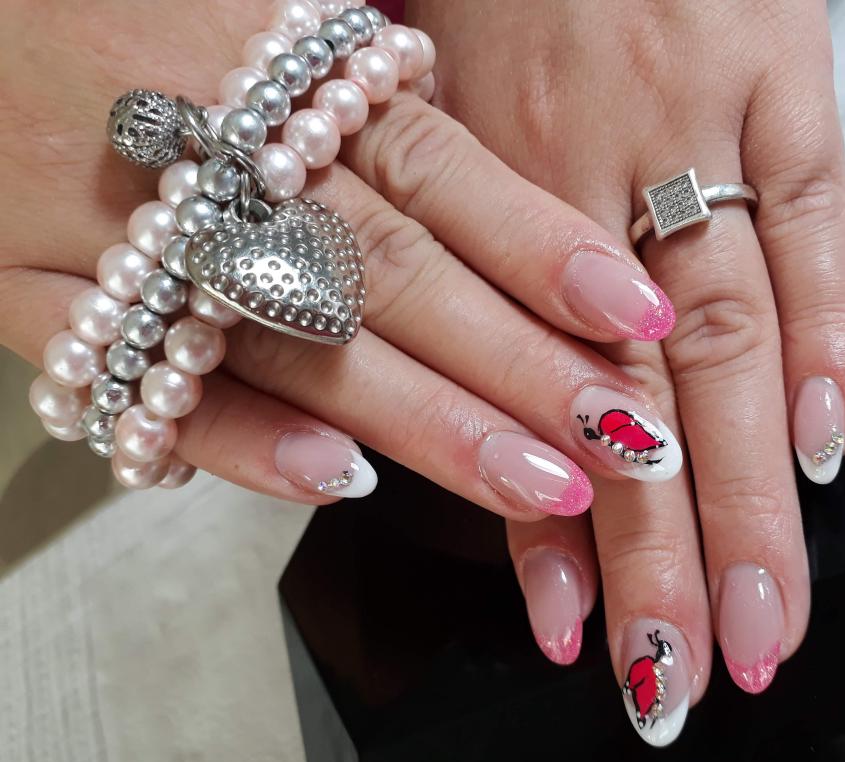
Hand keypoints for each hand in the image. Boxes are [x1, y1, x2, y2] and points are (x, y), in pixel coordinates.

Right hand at [0, 0, 686, 513]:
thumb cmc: (126, 0)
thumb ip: (362, 76)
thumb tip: (483, 141)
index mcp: (271, 60)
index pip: (439, 167)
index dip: (544, 247)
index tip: (638, 317)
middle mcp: (208, 153)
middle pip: (391, 274)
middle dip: (514, 365)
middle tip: (620, 438)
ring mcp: (112, 230)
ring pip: (293, 342)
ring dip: (422, 422)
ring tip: (532, 485)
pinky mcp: (24, 291)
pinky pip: (136, 383)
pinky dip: (238, 439)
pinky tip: (337, 484)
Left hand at [410, 0, 844, 741]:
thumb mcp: (421, 114)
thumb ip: (445, 254)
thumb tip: (476, 397)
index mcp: (475, 193)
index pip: (522, 396)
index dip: (548, 527)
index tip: (577, 631)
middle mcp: (581, 177)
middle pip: (633, 395)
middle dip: (666, 548)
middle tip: (687, 665)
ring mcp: (691, 126)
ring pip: (727, 333)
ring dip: (748, 486)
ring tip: (762, 607)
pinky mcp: (779, 74)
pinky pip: (817, 215)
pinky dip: (834, 332)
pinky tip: (829, 441)